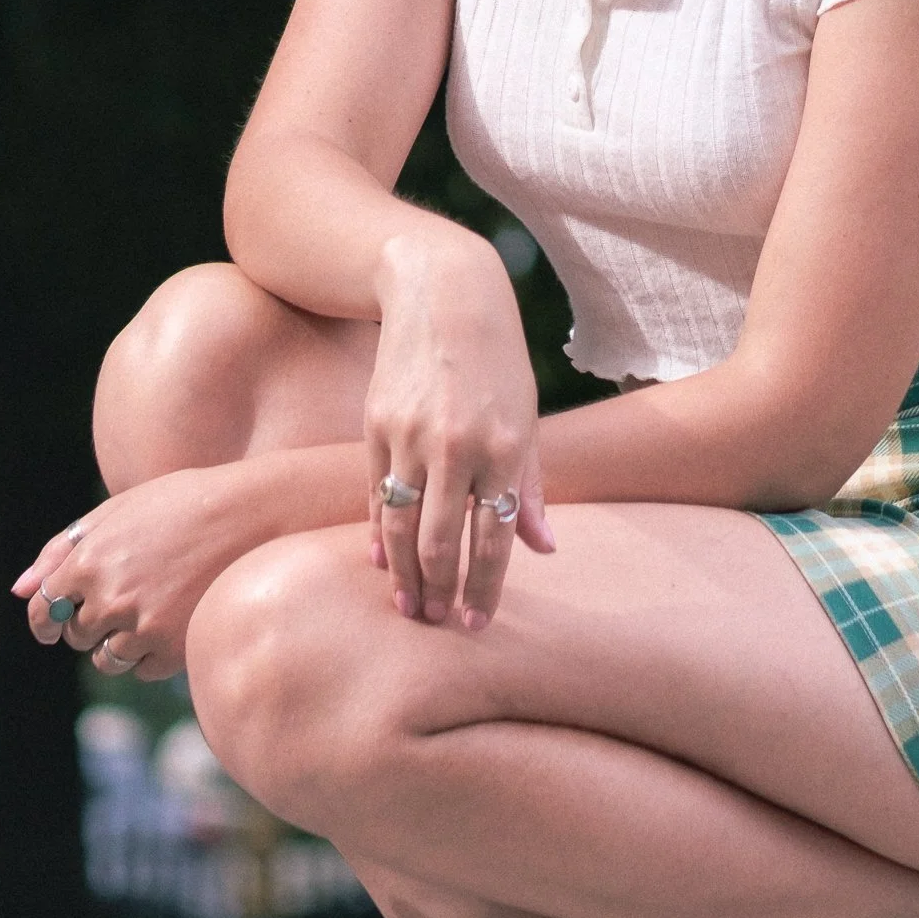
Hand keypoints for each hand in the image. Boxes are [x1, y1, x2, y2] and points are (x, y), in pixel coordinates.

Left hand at [10, 468, 248, 679]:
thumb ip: (60, 550)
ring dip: (118, 643)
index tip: (53, 624)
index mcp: (88, 559)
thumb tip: (19, 591)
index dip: (45, 620)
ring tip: (149, 611)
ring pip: (107, 660)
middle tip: (124, 597)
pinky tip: (172, 621)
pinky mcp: (175, 649)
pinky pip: (144, 669)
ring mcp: (143, 626)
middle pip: (77, 635)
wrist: (254, 514)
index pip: (45, 609)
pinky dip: (150, 654)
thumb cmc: (183, 503)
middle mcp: (109, 597)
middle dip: (90, 622)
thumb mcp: (116, 512)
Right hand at [365, 231, 554, 629]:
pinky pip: (374, 492)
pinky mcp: (376, 424)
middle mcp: (458, 445)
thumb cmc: (497, 361)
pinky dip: (376, 531)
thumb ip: (530, 486)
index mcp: (506, 447)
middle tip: (438, 623)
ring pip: (401, 525)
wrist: (444, 294)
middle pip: (442, 541)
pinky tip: (381, 560)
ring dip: (405, 574)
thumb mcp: (528, 417)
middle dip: (440, 591)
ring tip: (410, 606)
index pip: (493, 538)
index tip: (477, 623)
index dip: (484, 588)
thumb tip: (543, 548)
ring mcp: (411, 435)